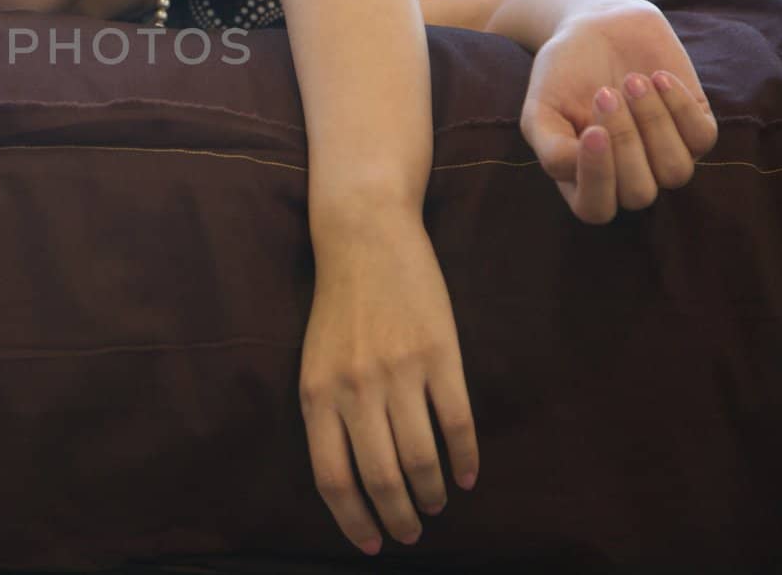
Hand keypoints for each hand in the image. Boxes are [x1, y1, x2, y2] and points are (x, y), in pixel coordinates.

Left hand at [301, 214, 477, 554]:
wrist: (365, 237)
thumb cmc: (338, 304)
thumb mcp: (315, 360)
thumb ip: (329, 413)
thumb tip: (350, 477)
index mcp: (317, 394)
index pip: (333, 478)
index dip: (353, 521)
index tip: (371, 544)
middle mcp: (356, 389)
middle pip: (380, 479)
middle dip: (398, 518)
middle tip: (410, 533)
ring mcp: (400, 373)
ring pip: (422, 459)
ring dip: (432, 494)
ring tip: (437, 504)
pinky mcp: (441, 356)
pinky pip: (457, 425)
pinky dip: (464, 461)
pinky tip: (466, 477)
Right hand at [519, 1, 718, 224]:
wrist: (597, 27)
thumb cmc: (563, 71)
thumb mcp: (538, 108)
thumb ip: (549, 147)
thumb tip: (577, 168)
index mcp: (583, 180)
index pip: (596, 208)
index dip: (598, 178)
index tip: (593, 131)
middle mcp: (626, 177)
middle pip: (639, 193)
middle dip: (624, 140)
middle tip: (605, 92)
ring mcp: (663, 156)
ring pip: (675, 172)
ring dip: (654, 123)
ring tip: (632, 81)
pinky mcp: (695, 129)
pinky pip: (701, 138)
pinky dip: (679, 106)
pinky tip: (656, 77)